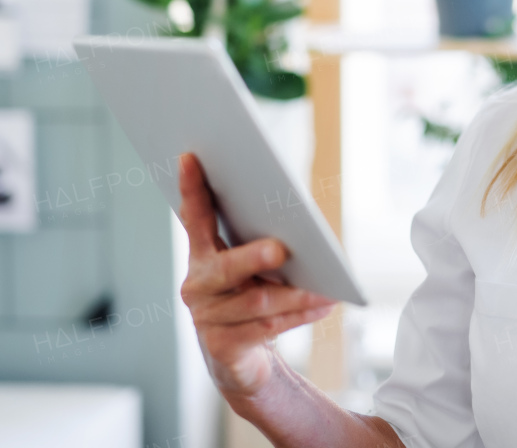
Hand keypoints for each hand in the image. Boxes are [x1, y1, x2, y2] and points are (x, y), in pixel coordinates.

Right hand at [177, 152, 336, 399]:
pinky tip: (323, 305)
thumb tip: (300, 228)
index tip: (190, 157)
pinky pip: (266, 329)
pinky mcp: (221, 347)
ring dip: (296, 294)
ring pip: (256, 301)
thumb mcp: (253, 267)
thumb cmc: (251, 296)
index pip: (194, 217)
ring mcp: (206, 318)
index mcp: (202, 255)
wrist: (237, 359)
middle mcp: (197, 284)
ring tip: (326, 288)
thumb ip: (262, 241)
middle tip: (281, 250)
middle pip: (227, 267)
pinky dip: (298, 315)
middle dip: (254, 257)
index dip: (191, 188)